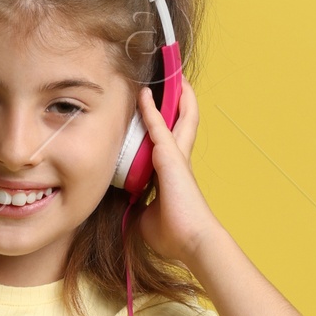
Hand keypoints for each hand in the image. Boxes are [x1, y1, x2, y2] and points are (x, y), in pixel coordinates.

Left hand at [132, 81, 219, 264]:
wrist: (192, 241)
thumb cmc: (173, 235)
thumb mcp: (146, 218)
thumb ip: (136, 206)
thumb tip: (124, 205)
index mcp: (173, 174)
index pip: (171, 141)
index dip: (168, 124)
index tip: (162, 110)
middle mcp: (178, 160)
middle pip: (184, 122)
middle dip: (181, 101)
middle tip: (177, 82)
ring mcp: (176, 157)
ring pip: (178, 117)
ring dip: (174, 96)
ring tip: (170, 75)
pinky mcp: (170, 157)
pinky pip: (158, 126)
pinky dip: (150, 109)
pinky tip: (143, 94)